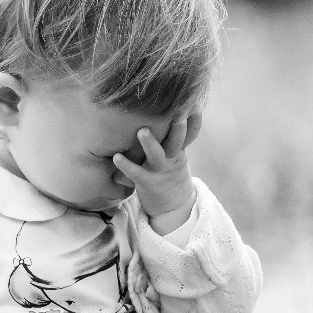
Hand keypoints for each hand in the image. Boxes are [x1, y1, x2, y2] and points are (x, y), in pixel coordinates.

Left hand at [113, 113, 200, 232]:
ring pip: (156, 155)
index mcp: (179, 150)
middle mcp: (171, 158)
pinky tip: (116, 157)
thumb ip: (173, 136)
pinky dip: (126, 165)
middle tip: (178, 112)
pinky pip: (136, 173)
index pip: (191, 134)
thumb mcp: (177, 155)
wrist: (172, 207)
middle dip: (178, 128)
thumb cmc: (170, 174)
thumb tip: (171, 112)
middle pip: (177, 141)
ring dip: (149, 143)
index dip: (195, 121)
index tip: (196, 105)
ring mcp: (159, 170)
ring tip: (142, 131)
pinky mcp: (146, 182)